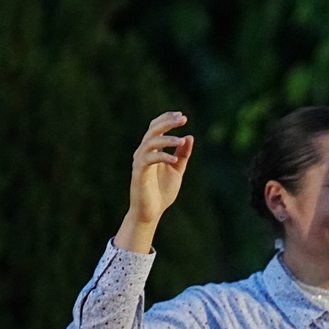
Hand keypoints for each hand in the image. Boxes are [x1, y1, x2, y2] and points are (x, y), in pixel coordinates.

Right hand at [115, 111, 193, 252]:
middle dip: (167, 122)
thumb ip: (183, 154)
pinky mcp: (139, 173)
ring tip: (182, 141)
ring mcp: (140, 162)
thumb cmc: (162, 191)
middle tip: (183, 119)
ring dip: (167, 139)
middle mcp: (144, 152)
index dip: (166, 119)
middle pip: (152, 130)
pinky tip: (175, 159)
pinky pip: (149, 159)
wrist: (151, 212)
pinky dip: (163, 157)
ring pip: (150, 142)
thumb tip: (189, 137)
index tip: (182, 115)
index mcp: (152, 150)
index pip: (155, 127)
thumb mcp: (177, 170)